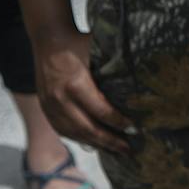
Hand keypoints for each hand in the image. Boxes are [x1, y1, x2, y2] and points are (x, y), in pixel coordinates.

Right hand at [34, 33, 133, 154]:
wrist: (48, 38)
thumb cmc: (79, 42)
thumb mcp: (99, 52)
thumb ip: (116, 69)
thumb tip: (143, 81)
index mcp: (76, 85)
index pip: (101, 112)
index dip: (119, 123)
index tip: (135, 129)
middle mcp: (61, 99)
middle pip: (88, 129)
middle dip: (110, 141)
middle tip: (129, 149)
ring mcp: (50, 106)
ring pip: (74, 133)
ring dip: (96, 144)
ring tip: (115, 150)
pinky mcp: (45, 108)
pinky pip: (62, 130)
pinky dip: (79, 139)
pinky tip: (93, 144)